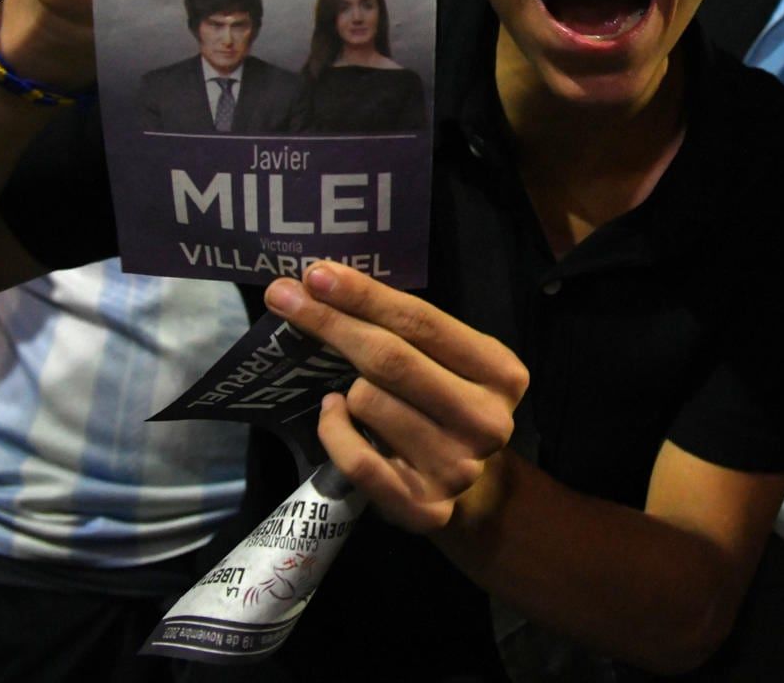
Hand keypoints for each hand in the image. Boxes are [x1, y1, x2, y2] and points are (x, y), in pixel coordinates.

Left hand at [265, 263, 529, 532]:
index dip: (364, 296)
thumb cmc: (443, 404)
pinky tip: (335, 414)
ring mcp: (458, 469)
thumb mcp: (445, 361)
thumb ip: (403, 329)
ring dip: (348, 391)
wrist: (472, 489)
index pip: (421, 322)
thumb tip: (320, 284)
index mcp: (501, 373)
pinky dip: (332, 428)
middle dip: (330, 322)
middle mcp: (487, 421)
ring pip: (367, 402)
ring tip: (363, 400)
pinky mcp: (425, 509)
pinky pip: (354, 457)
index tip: (315, 274)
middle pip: (390, 359)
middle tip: (283, 296)